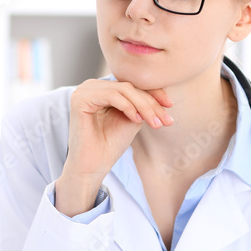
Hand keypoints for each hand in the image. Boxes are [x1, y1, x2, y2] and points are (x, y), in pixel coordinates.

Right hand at [56, 79, 172, 215]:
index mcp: (102, 88)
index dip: (153, 93)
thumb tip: (161, 90)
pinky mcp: (80, 99)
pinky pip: (112, 96)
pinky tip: (137, 120)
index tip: (170, 106)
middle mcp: (91, 86)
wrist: (92, 167)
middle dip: (151, 103)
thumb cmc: (110, 145)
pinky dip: (128, 107)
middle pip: (129, 86)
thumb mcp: (133, 118)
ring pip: (123, 90)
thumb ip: (142, 102)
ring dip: (144, 106)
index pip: (131, 84)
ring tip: (155, 123)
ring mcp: (84, 90)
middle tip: (166, 120)